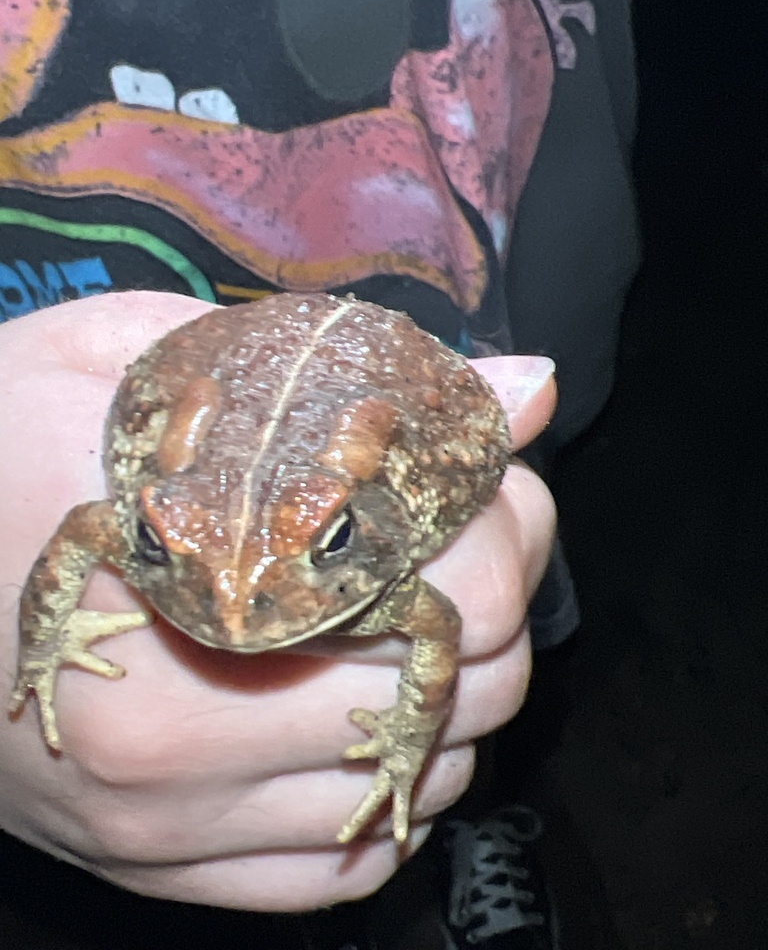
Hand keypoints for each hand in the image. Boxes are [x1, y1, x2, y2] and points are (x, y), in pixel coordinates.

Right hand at [0, 292, 555, 911]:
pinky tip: (340, 719)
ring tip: (383, 620)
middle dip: (485, 605)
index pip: (459, 594)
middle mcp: (183, 742)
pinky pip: (338, 870)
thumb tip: (526, 382)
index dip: (506, 526)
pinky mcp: (153, 872)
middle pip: (461, 698)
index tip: (481, 486)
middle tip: (441, 540)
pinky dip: (378, 796)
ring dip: (437, 696)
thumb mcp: (144, 358)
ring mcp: (164, 828)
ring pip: (419, 789)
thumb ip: (346, 370)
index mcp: (193, 590)